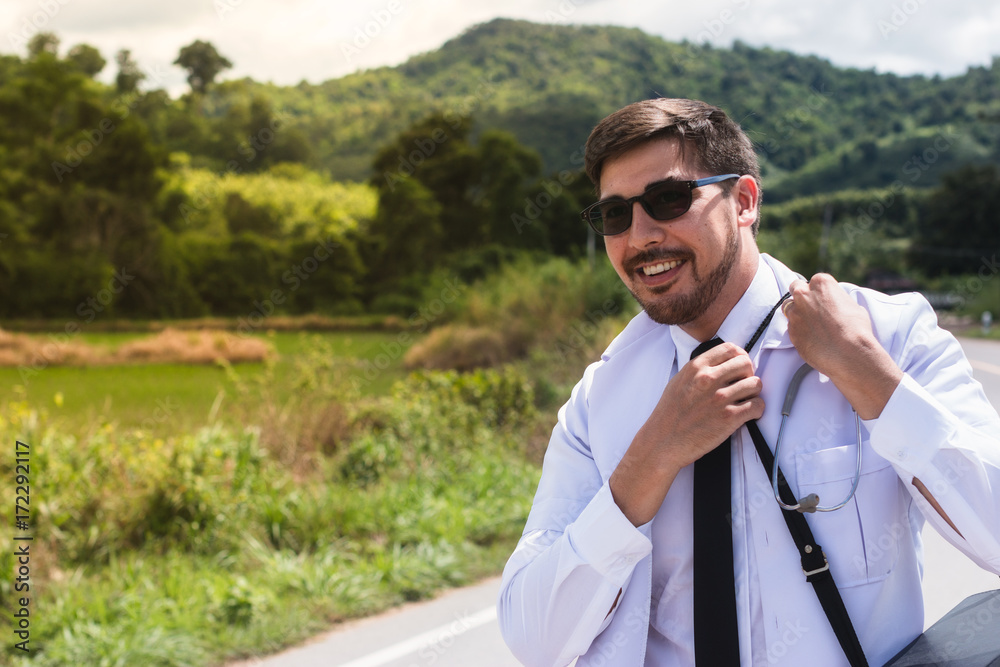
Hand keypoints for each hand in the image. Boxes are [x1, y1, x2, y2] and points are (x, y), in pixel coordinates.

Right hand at [610, 342, 763, 525]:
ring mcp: (720, 398)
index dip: (740, 356)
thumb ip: (699, 370)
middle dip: (748, 373)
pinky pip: (758, 405)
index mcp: (696, 367)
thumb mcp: (678, 381)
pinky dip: (757, 410)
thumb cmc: (669, 414)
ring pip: (756, 384)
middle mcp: (708, 379)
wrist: (663, 442)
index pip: (730, 348)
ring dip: (753, 393)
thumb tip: (721, 365)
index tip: (739, 367)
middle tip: (743, 385)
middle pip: (746, 363)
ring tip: (744, 401)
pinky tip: (747, 414)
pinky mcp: (729, 418)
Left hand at [783, 273, 902, 418]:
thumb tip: (836, 304)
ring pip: (789, 308)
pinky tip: (811, 338)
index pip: (815, 281)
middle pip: (795, 288)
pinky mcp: (790, 331)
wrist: (849, 352)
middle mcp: (803, 294)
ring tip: (812, 325)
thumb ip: (837, 300)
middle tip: (812, 307)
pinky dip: (798, 330)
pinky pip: (791, 327)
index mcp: (820, 283)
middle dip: (802, 295)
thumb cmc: (856, 328)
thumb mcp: (853, 305)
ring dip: (797, 313)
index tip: (825, 300)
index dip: (820, 291)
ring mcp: (794, 312)